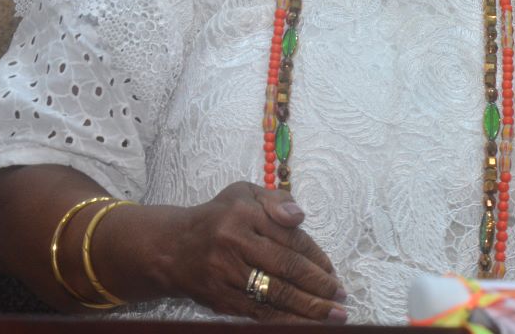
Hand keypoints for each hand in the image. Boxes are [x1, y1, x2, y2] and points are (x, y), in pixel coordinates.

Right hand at [156, 182, 346, 323]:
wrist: (173, 248)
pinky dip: (285, 321)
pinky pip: (260, 313)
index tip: (332, 270)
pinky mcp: (222, 299)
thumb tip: (299, 217)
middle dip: (319, 285)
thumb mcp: (243, 194)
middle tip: (341, 296)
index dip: (316, 256)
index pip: (290, 237)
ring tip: (334, 316)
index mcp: (243, 214)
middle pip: (286, 267)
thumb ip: (276, 200)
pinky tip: (306, 325)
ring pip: (276, 294)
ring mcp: (227, 274)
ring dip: (309, 308)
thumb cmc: (218, 217)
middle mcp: (235, 243)